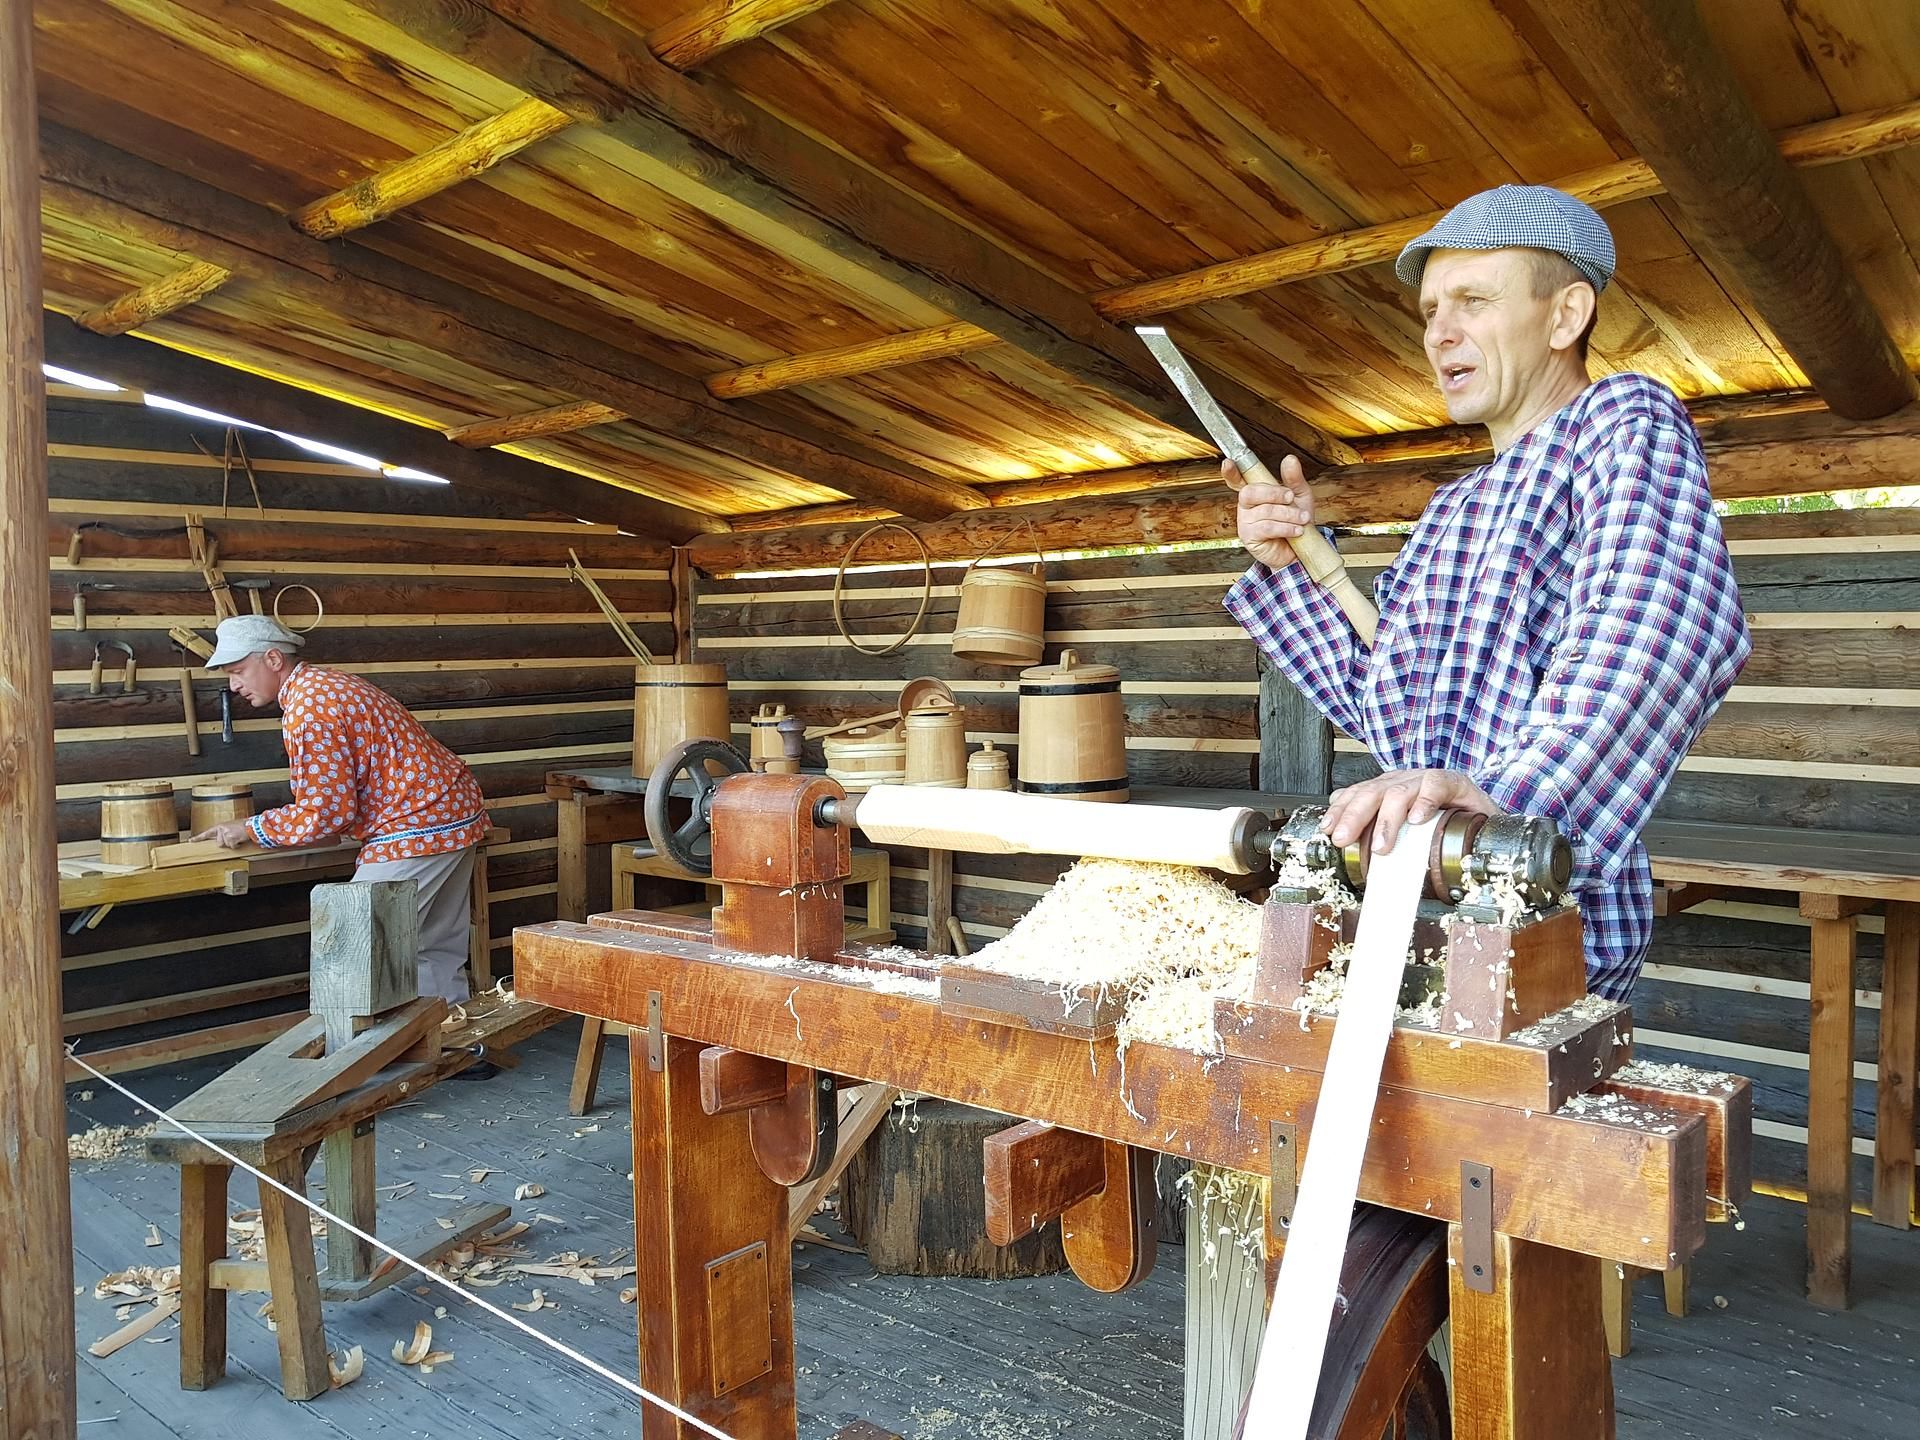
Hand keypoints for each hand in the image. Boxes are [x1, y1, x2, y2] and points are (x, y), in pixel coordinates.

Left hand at [190, 819, 252, 848]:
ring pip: (226, 845)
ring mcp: (225, 833)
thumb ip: (224, 832)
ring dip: (233, 843)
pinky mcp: (231, 837)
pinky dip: (237, 845)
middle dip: (227, 843)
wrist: (252, 825)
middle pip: (219, 843)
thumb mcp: (231, 827)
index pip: (207, 833)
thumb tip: (221, 842)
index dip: (198, 837)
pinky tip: (240, 839)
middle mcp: (221, 829)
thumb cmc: (244, 826)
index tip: (191, 841)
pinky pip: (232, 846)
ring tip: (238, 837)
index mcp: (219, 826)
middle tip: (234, 837)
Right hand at [1229, 454, 1314, 569]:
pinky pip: (1267, 527)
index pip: (1238, 480)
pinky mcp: (1249, 538)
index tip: (1228, 463)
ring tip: (1302, 519)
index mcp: (1256, 493)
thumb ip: (1293, 478)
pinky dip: (1285, 527)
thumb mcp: (1300, 496)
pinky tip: (1296, 531)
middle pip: (1250, 492)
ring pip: (1264, 511)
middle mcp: (1246, 506)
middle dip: (1274, 494)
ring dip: (1288, 514)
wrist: (1301, 551)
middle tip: (1291, 498)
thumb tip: (1289, 459)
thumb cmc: (1297, 522)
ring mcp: (1245, 522)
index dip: (1231, 472)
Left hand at [1321, 770, 1499, 853]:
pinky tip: (1418, 819)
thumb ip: (1380, 833)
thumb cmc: (1445, 830)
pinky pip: (1436, 784)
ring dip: (1387, 819)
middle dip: (1353, 815)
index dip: (1340, 810)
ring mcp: (1429, 780)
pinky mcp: (1456, 783)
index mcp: (1389, 790)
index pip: (1357, 794)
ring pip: (1400, 791)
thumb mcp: (1408, 835)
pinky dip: (1425, 801)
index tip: (1327, 830)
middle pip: (1372, 791)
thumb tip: (1346, 841)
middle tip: (1343, 839)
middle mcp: (1405, 781)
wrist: (1489, 826)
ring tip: (1382, 845)